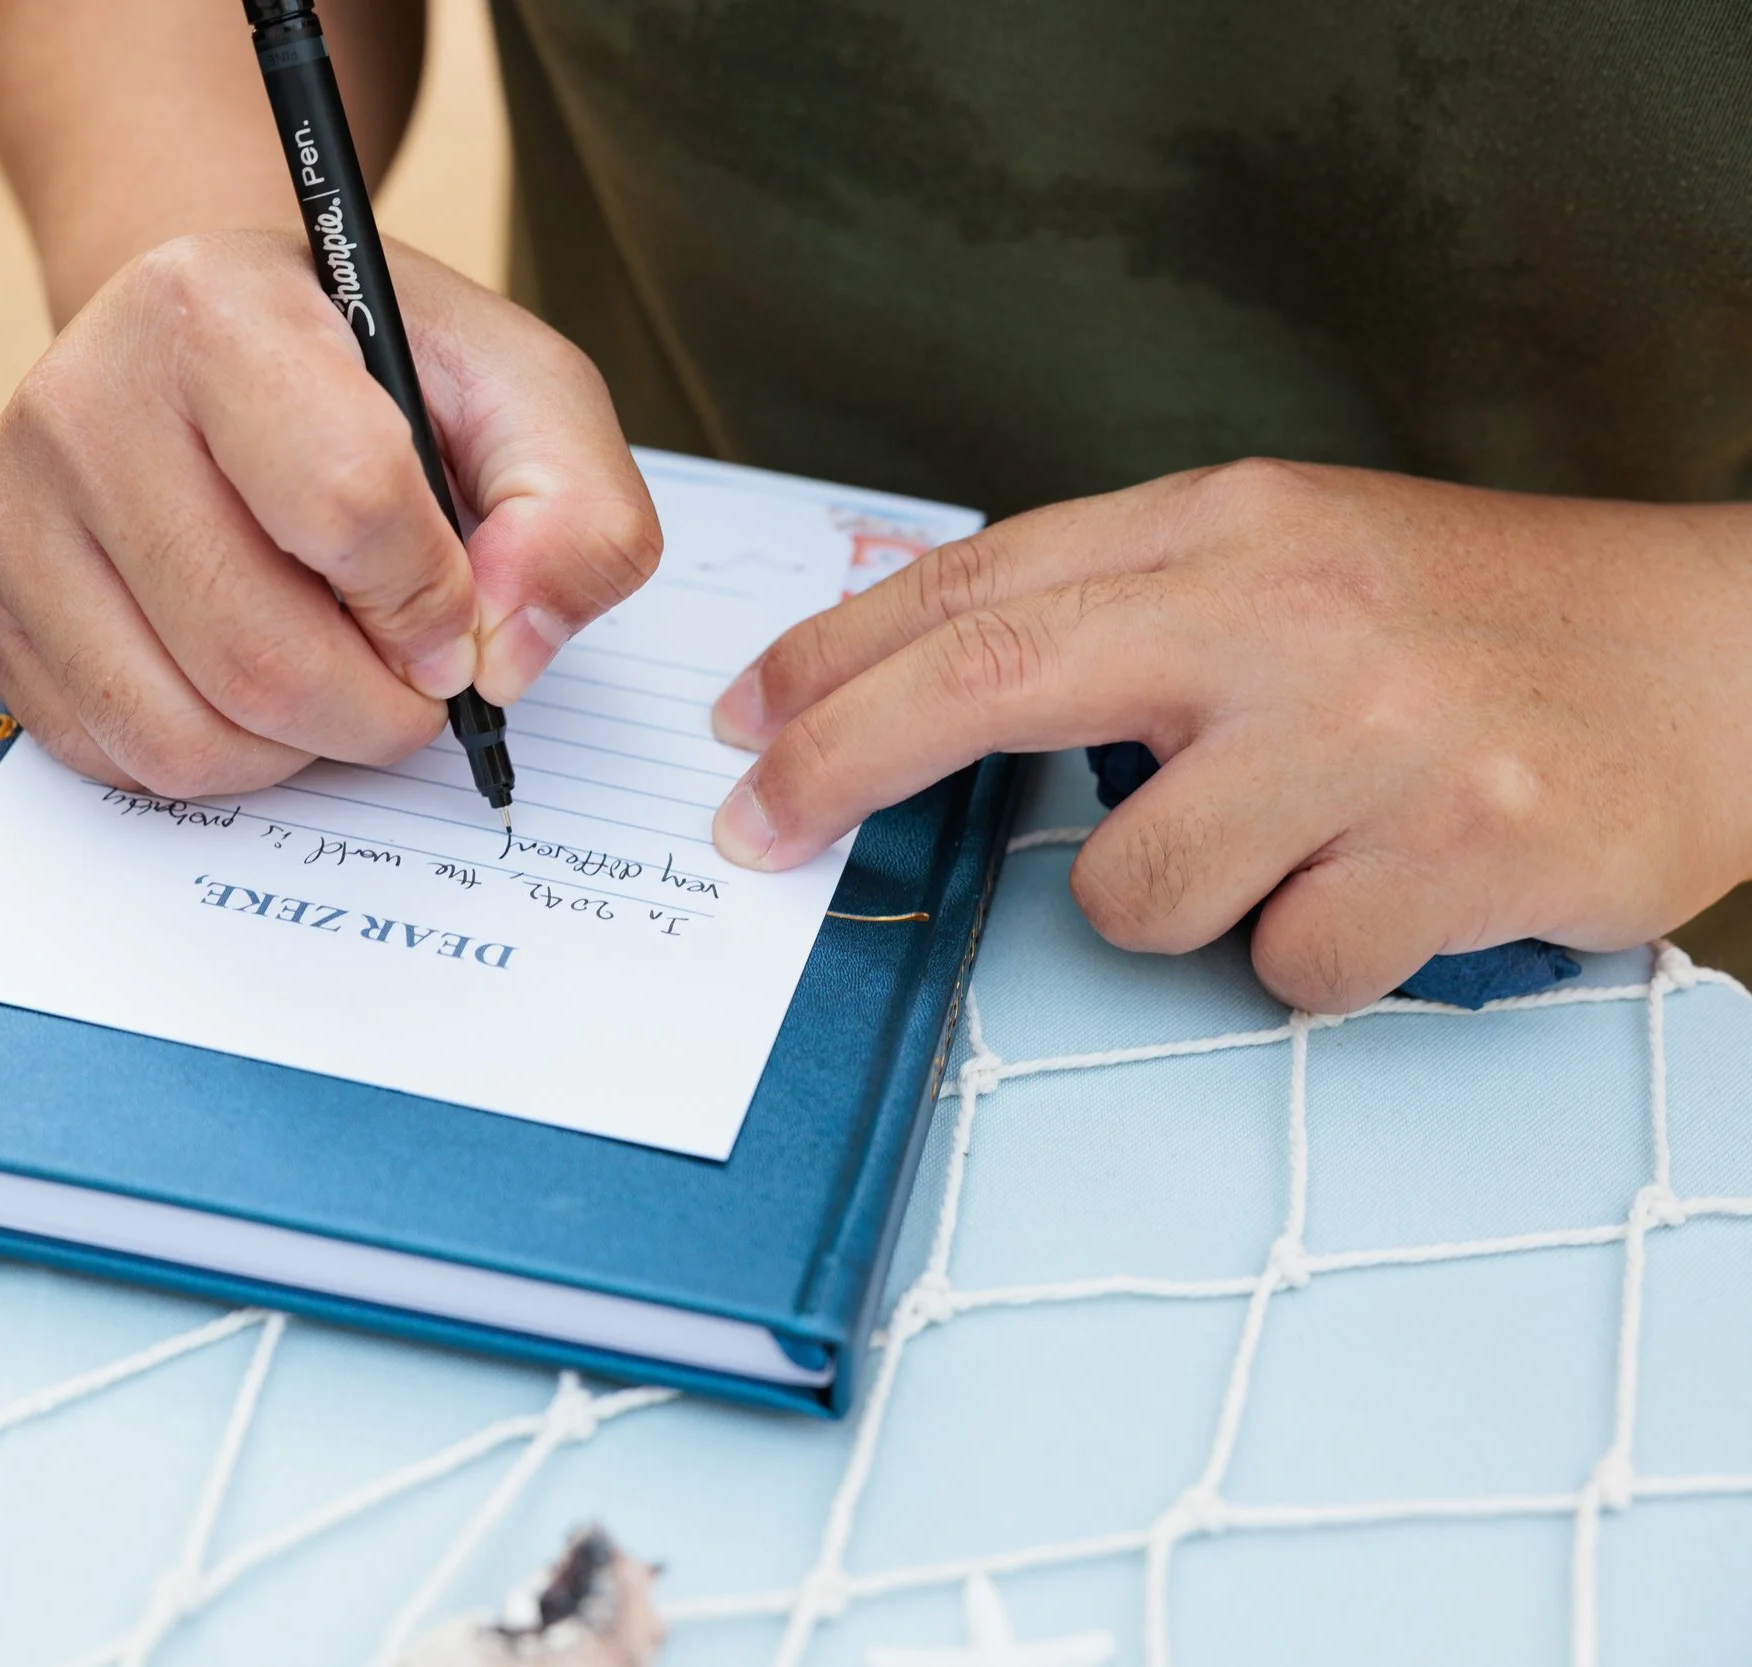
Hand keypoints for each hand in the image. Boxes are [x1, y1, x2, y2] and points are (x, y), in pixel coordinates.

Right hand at [0, 230, 659, 797]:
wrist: (209, 342)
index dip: (433, 602)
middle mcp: (80, 397)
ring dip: (297, 750)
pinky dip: (213, 757)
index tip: (454, 614)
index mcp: (215, 310)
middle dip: (376, 710)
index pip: (348, 507)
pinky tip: (243, 679)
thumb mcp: (518, 392)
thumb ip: (577, 510)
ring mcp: (8, 503)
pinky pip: (112, 757)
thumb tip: (505, 654)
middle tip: (409, 678)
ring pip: (184, 736)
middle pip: (260, 656)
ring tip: (332, 675)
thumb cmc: (370, 374)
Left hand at [708, 460, 1751, 1011]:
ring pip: (1137, 888)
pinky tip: (1389, 892)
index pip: (980, 582)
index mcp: (1233, 523)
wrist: (1725, 650)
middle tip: (759, 829)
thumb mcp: (1294, 555)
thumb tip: (933, 690)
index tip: (747, 721)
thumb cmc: (1477, 618)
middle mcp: (1289, 609)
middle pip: (991, 681)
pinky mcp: (1463, 848)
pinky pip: (1286, 966)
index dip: (835, 656)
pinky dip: (1312, 956)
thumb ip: (1129, 605)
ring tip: (1291, 851)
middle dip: (841, 761)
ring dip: (1177, 905)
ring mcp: (1376, 730)